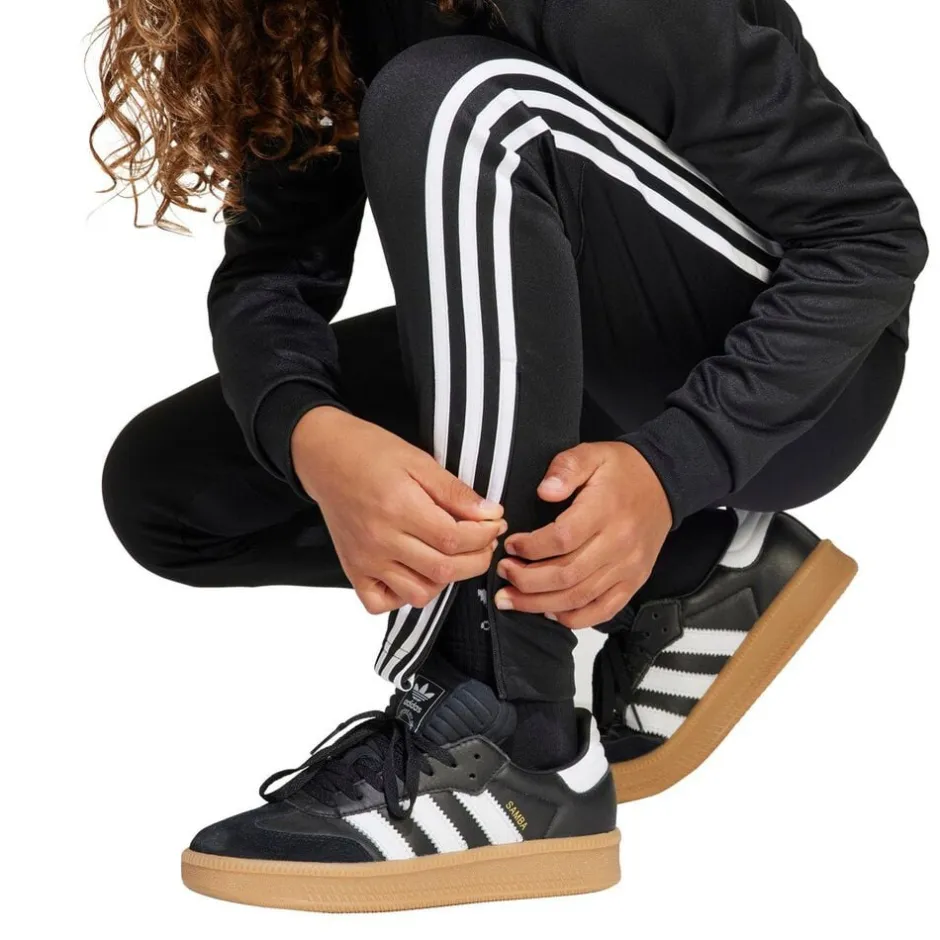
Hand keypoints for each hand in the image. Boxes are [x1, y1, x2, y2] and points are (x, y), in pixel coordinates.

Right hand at [292, 407, 504, 614]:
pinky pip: (382, 604)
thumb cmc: (370, 453)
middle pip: (444, 569)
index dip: (484, 536)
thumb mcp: (419, 461)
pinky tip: (414, 572)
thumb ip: (455, 492)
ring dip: (445, 579)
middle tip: (484, 542)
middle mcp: (381, 540)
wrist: (325, 456)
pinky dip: (403, 597)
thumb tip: (490, 514)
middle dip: (476, 559)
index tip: (494, 523)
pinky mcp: (353, 570)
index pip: (455, 538)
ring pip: (419, 593)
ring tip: (451, 555)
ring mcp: (365, 560)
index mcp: (399, 507)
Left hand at [494, 442, 671, 628]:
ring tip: (512, 598)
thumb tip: (545, 491)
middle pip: (566, 574)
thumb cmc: (623, 471)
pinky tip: (548, 612)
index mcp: (605, 510)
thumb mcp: (592, 454)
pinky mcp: (633, 582)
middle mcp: (618, 543)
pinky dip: (573, 618)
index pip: (562, 538)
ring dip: (540, 604)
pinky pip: (602, 610)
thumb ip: (565, 468)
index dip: (530, 547)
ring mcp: (628, 567)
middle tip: (503, 573)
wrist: (665, 484)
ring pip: (579, 597)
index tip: (511, 545)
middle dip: (526, 580)